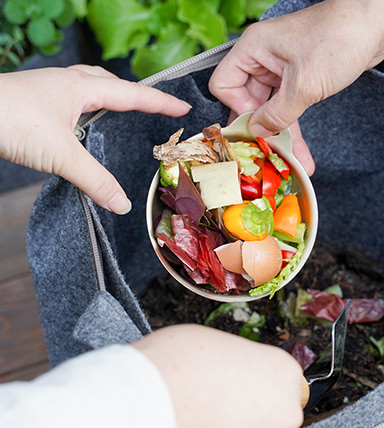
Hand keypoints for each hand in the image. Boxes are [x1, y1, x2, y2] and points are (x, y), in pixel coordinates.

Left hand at [0, 65, 190, 213]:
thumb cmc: (9, 118)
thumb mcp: (60, 155)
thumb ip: (95, 180)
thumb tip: (122, 204)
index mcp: (80, 88)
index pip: (131, 94)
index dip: (160, 102)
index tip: (182, 107)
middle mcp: (66, 84)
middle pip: (110, 83)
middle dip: (135, 94)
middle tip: (154, 106)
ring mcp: (49, 91)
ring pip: (89, 88)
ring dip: (109, 97)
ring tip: (123, 111)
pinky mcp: (36, 103)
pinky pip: (73, 100)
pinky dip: (87, 108)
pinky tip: (84, 124)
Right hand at [133, 324, 303, 427]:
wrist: (153, 397)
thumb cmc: (182, 360)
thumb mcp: (220, 344)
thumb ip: (239, 365)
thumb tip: (231, 375)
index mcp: (284, 372)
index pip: (283, 383)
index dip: (257, 384)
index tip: (239, 386)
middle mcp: (285, 412)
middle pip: (278, 418)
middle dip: (255, 416)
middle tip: (222, 406)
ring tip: (202, 420)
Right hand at [209, 0, 383, 174]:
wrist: (376, 22)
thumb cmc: (339, 38)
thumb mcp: (304, 84)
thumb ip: (278, 113)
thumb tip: (258, 132)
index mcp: (254, 49)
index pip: (225, 85)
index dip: (238, 108)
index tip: (258, 126)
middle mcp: (263, 59)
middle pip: (248, 103)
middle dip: (261, 132)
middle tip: (269, 159)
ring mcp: (281, 70)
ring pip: (272, 111)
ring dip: (281, 138)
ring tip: (292, 164)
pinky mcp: (300, 79)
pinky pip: (289, 109)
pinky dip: (295, 130)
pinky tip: (302, 154)